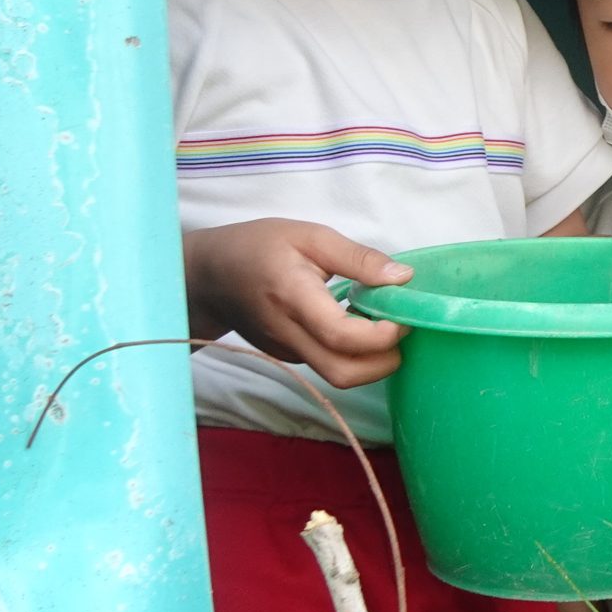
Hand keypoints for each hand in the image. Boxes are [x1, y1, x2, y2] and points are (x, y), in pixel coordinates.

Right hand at [182, 219, 409, 386]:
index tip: (402, 314)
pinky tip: (356, 323)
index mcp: (293, 297)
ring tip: (380, 322)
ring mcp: (287, 351)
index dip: (381, 334)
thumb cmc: (258, 247)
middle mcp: (288, 334)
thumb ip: (358, 258)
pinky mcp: (288, 357)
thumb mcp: (310, 236)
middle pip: (344, 373)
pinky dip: (353, 353)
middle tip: (401, 328)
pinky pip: (328, 364)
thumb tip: (403, 277)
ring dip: (372, 360)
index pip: (341, 335)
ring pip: (338, 375)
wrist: (208, 275)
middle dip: (385, 362)